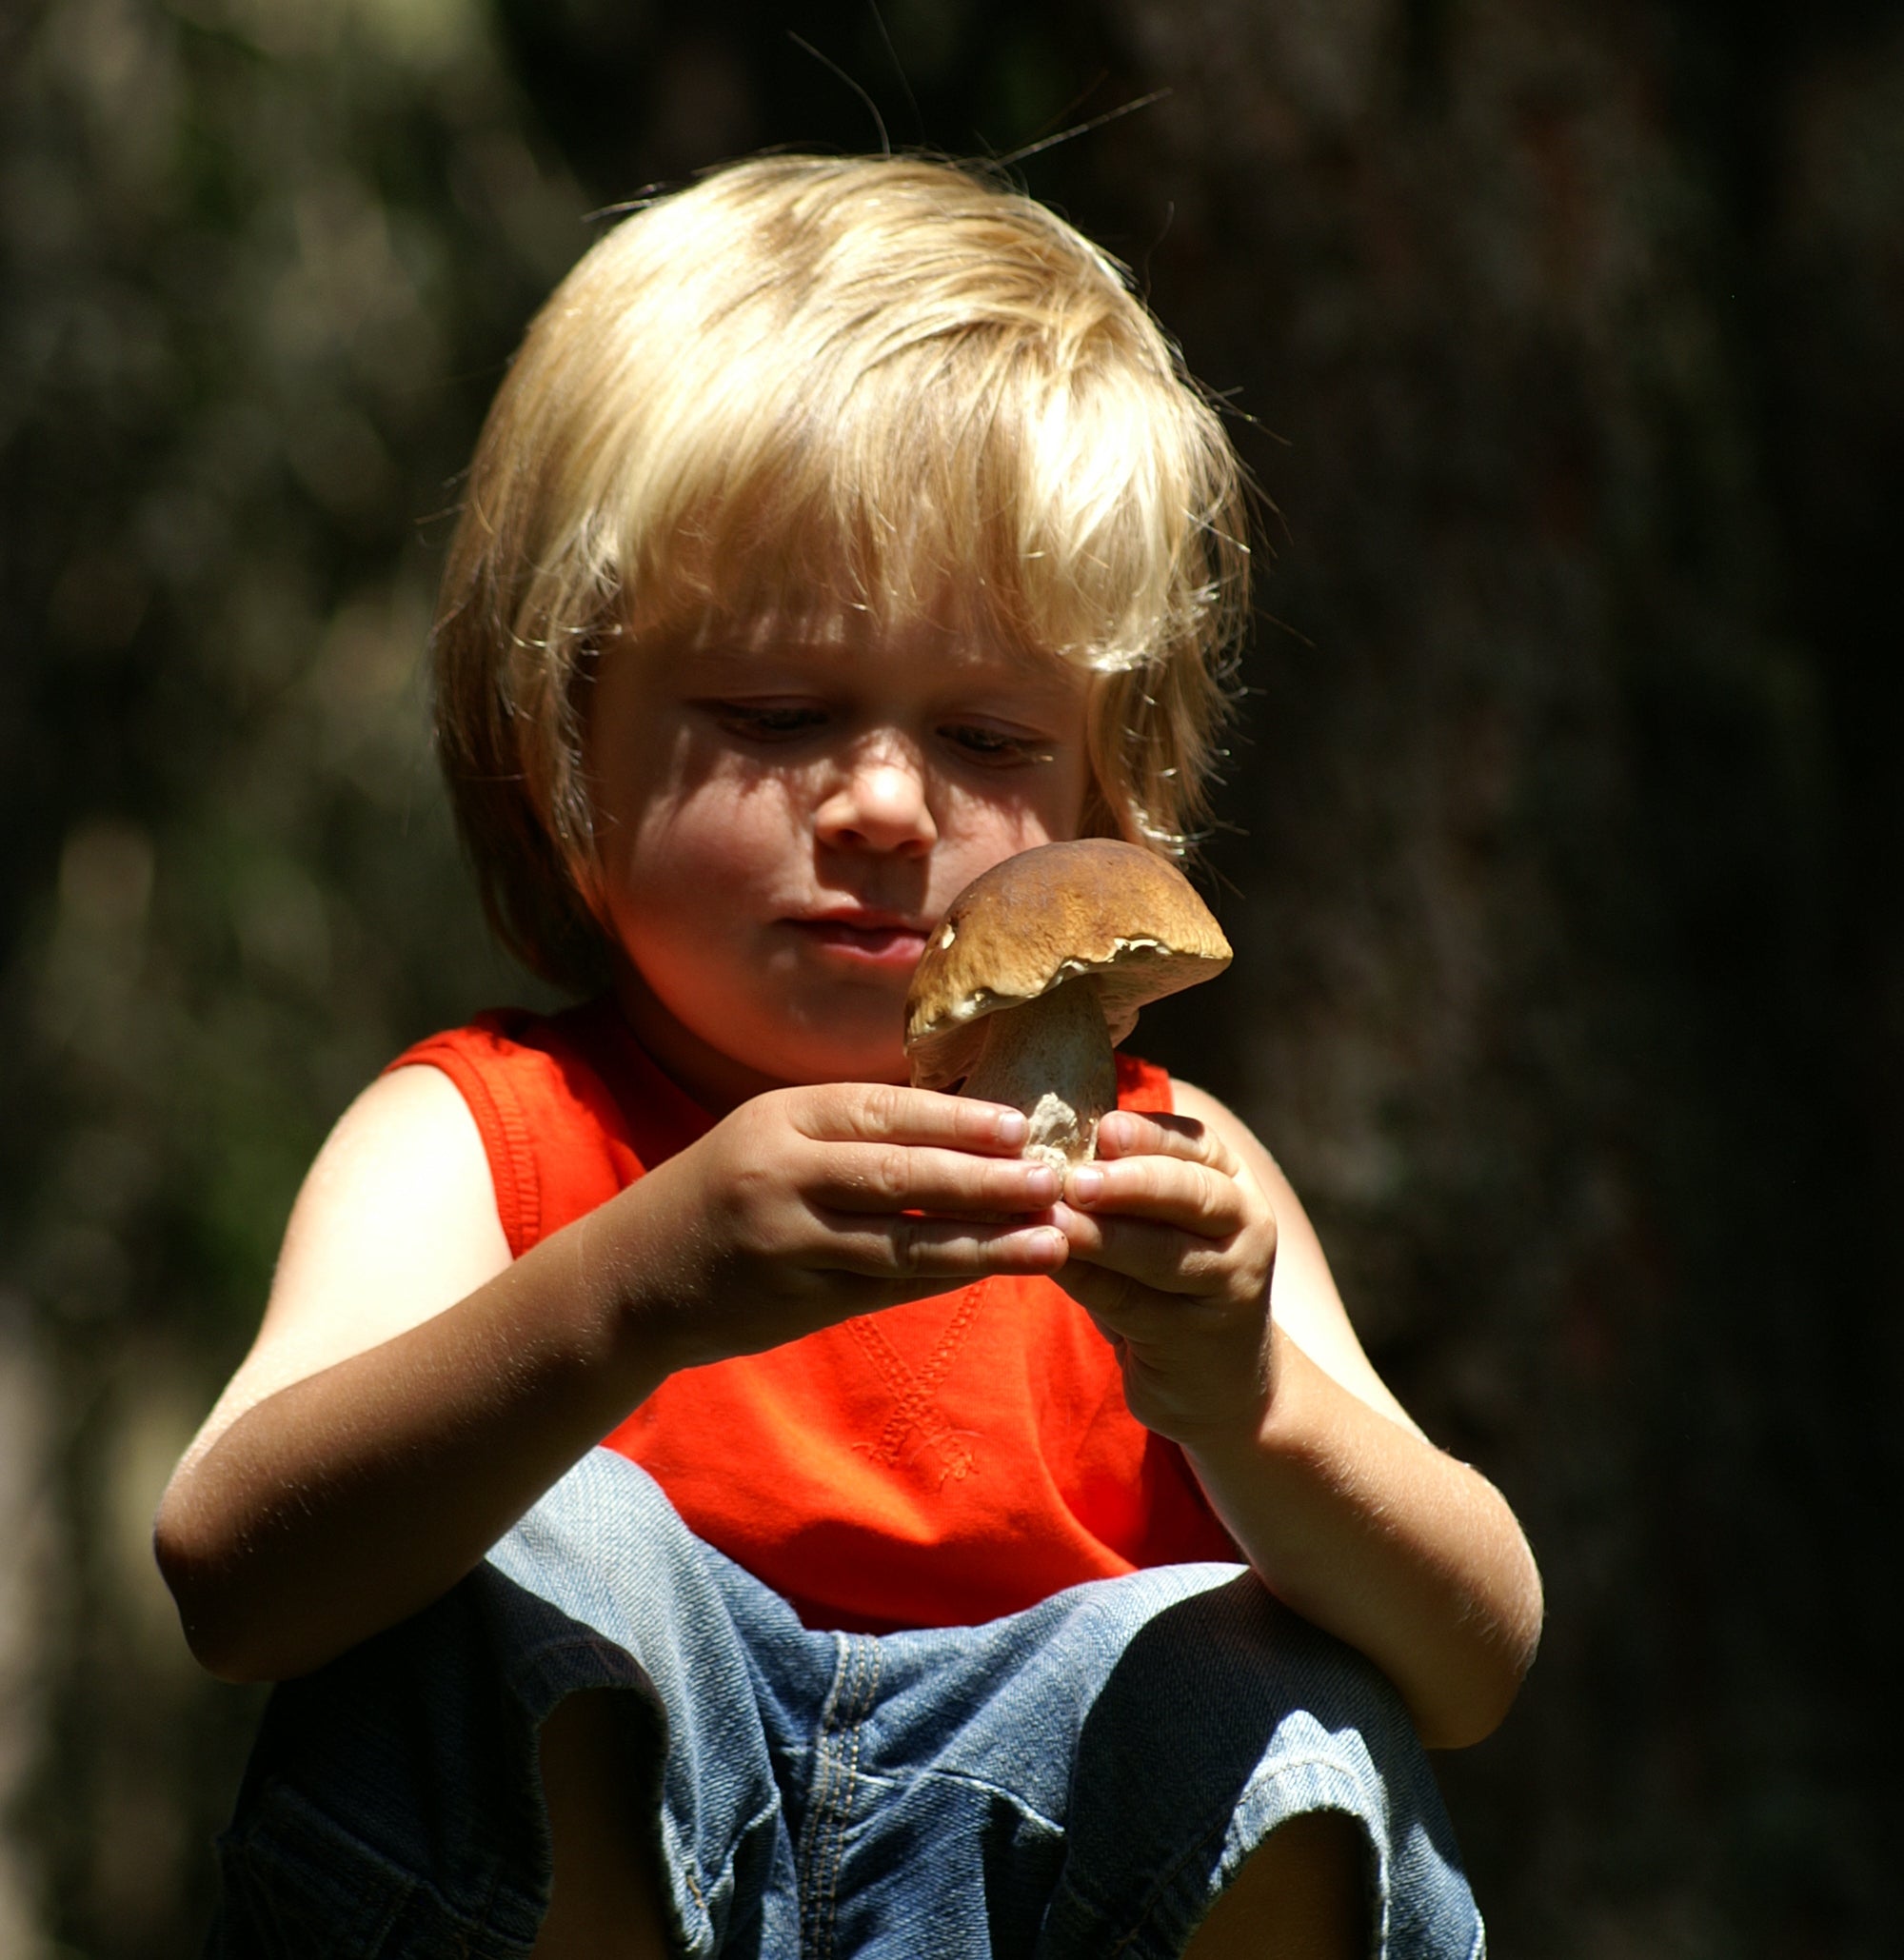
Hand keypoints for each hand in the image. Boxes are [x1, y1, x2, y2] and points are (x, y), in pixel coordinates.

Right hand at [626, 1082, 1070, 1368]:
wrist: (629, 1280)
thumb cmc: (717, 1196)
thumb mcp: (766, 1139)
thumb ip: (845, 1133)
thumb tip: (960, 1126)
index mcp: (778, 1118)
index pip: (883, 1111)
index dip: (958, 1119)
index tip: (1023, 1127)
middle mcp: (779, 1174)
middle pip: (901, 1175)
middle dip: (986, 1180)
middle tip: (1053, 1181)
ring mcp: (785, 1242)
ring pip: (903, 1242)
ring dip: (985, 1242)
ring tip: (1052, 1239)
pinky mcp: (792, 1302)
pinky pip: (886, 1288)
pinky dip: (945, 1278)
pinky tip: (994, 1271)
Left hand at [1051, 1107, 1278, 1444]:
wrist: (1217, 1379)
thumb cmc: (1167, 1276)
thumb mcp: (1159, 1219)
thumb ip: (1120, 1179)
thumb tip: (1043, 1140)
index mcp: (1230, 1180)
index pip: (1194, 1144)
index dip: (1147, 1135)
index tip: (1102, 1127)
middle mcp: (1244, 1225)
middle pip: (1191, 1194)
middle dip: (1132, 1182)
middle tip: (1076, 1179)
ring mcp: (1228, 1285)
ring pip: (1163, 1253)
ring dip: (1104, 1236)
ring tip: (1054, 1221)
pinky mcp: (1195, 1338)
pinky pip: (1132, 1303)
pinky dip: (1088, 1279)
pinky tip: (1050, 1262)